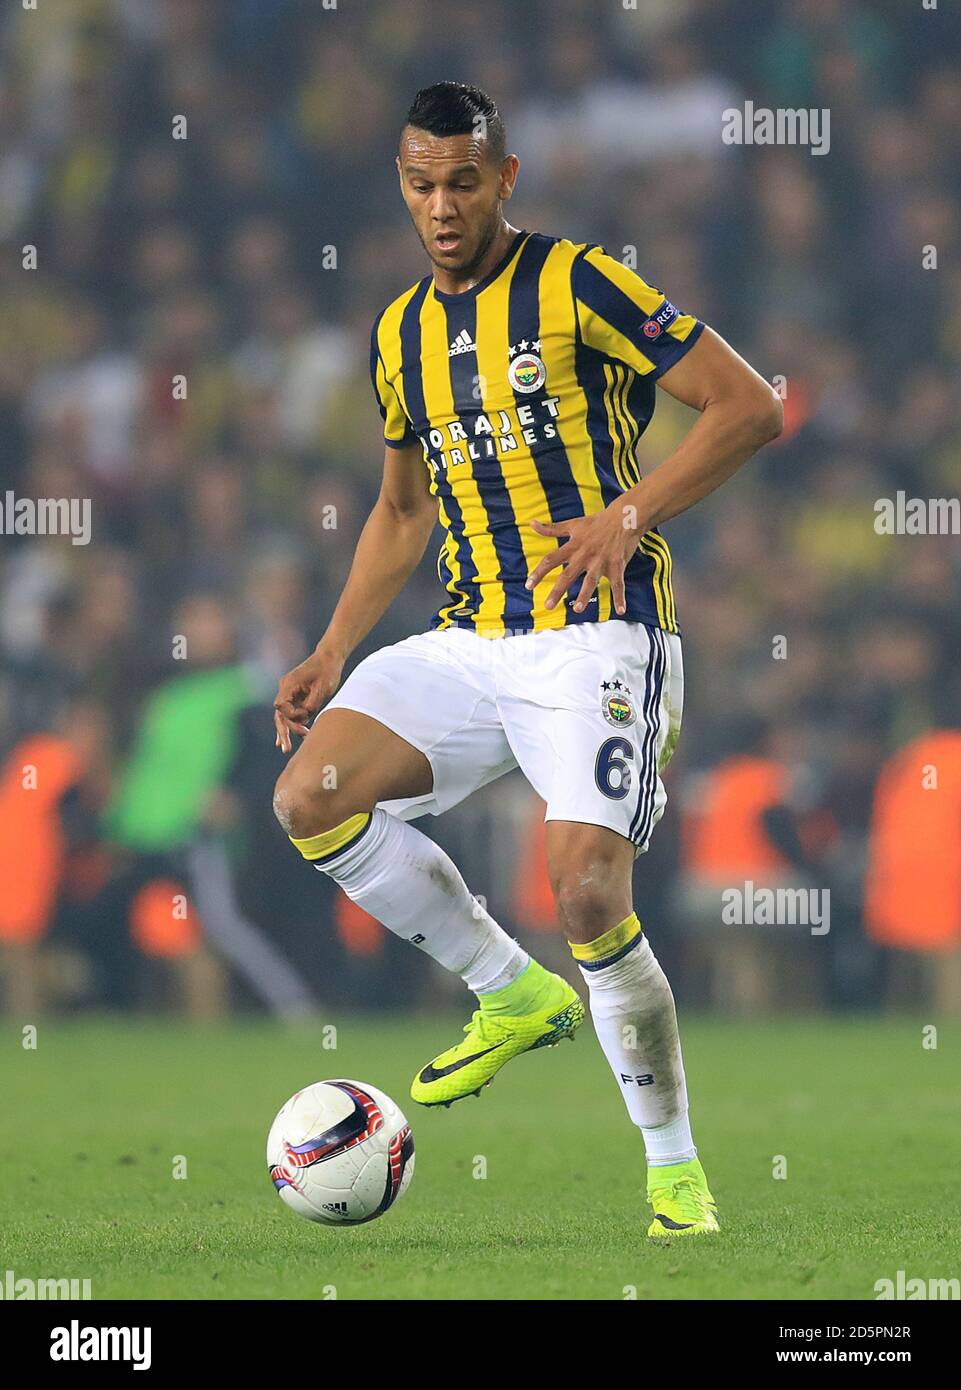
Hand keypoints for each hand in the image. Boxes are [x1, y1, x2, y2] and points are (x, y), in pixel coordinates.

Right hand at [273, 645, 344, 753]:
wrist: (330, 657)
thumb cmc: (327, 670)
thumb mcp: (323, 688)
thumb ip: (312, 703)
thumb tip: (305, 717)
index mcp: (289, 684)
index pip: (281, 706)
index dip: (292, 716)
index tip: (305, 716)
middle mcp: (286, 689)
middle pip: (279, 714)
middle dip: (283, 731)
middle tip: (285, 748)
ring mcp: (289, 693)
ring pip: (283, 716)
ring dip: (287, 730)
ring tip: (286, 748)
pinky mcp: (296, 696)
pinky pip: (290, 714)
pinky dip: (290, 725)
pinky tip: (283, 740)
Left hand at [525, 502, 641, 614]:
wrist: (624, 517)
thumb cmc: (596, 522)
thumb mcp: (572, 524)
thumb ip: (551, 528)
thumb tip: (532, 523)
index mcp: (572, 546)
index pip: (551, 560)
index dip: (539, 572)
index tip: (528, 585)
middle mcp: (584, 555)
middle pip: (568, 575)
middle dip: (557, 591)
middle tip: (547, 606)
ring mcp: (601, 561)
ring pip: (591, 581)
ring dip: (584, 595)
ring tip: (577, 609)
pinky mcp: (617, 565)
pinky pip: (618, 584)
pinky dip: (620, 597)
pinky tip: (621, 611)